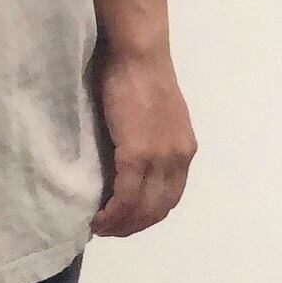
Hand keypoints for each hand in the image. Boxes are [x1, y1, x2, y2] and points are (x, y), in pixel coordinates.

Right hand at [92, 43, 195, 237]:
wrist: (137, 52)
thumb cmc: (137, 74)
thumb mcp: (152, 115)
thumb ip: (147, 140)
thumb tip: (126, 162)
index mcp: (184, 149)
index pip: (170, 197)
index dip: (148, 215)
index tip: (125, 221)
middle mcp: (179, 157)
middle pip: (159, 209)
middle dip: (133, 226)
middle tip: (108, 230)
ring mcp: (161, 157)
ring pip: (142, 208)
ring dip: (120, 225)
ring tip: (99, 228)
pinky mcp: (138, 152)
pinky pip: (126, 196)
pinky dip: (112, 213)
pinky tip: (97, 219)